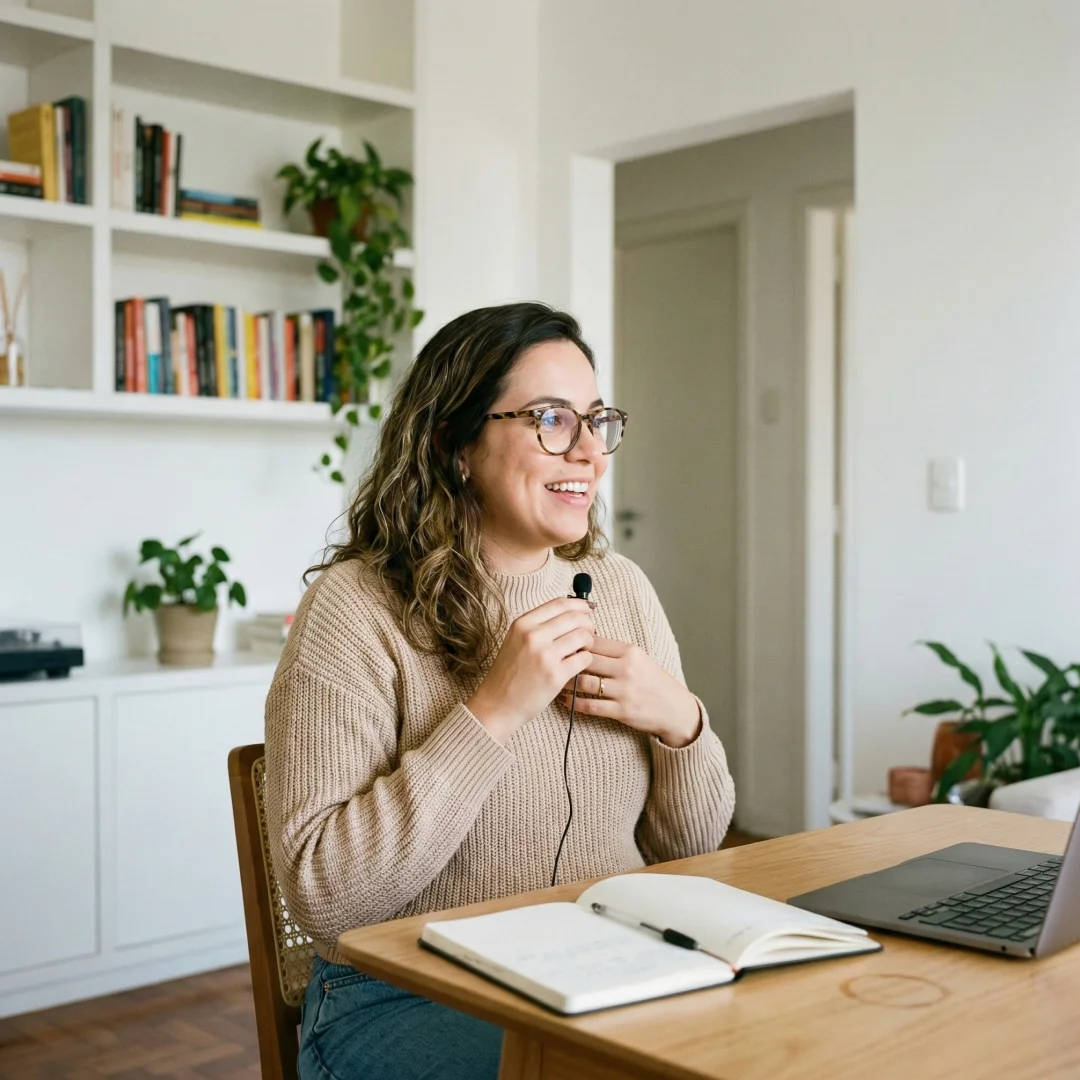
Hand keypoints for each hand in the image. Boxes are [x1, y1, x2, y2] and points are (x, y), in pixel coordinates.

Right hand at [466, 597, 594, 743]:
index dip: (579, 604)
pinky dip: (586, 659)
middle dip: (588, 624)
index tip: (588, 609)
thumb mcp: (515, 640)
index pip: (559, 604)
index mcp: (523, 624)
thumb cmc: (508, 673)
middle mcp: (533, 636)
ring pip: (583, 636)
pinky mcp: (556, 675)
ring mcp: (545, 655)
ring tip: (583, 649)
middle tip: (589, 632)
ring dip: (589, 642)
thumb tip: (570, 614)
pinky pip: (585, 658)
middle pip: (575, 618)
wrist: (497, 704)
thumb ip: (538, 626)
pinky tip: (579, 664)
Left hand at [557, 637, 700, 746]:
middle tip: (552, 662)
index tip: (562, 645)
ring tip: (555, 680)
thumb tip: (582, 641)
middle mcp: (626, 668)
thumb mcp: (639, 658)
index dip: (574, 642)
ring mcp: (623, 690)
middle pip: (585, 659)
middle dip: (566, 660)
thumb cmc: (653, 681)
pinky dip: (572, 703)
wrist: (675, 709)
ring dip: (565, 682)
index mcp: (630, 651)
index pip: (593, 641)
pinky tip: (564, 700)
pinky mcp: (621, 710)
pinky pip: (588, 705)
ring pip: (583, 682)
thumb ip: (613, 651)